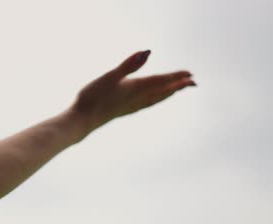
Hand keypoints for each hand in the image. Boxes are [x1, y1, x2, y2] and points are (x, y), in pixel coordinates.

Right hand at [69, 50, 195, 131]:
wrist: (82, 120)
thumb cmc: (94, 96)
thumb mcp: (110, 76)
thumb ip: (129, 65)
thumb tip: (147, 52)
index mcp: (136, 88)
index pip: (161, 81)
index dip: (176, 77)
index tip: (190, 74)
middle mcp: (137, 99)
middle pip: (162, 92)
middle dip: (177, 86)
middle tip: (192, 82)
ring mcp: (130, 107)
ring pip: (155, 100)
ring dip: (167, 94)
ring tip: (175, 91)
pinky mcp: (123, 111)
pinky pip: (146, 105)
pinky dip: (154, 101)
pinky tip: (150, 101)